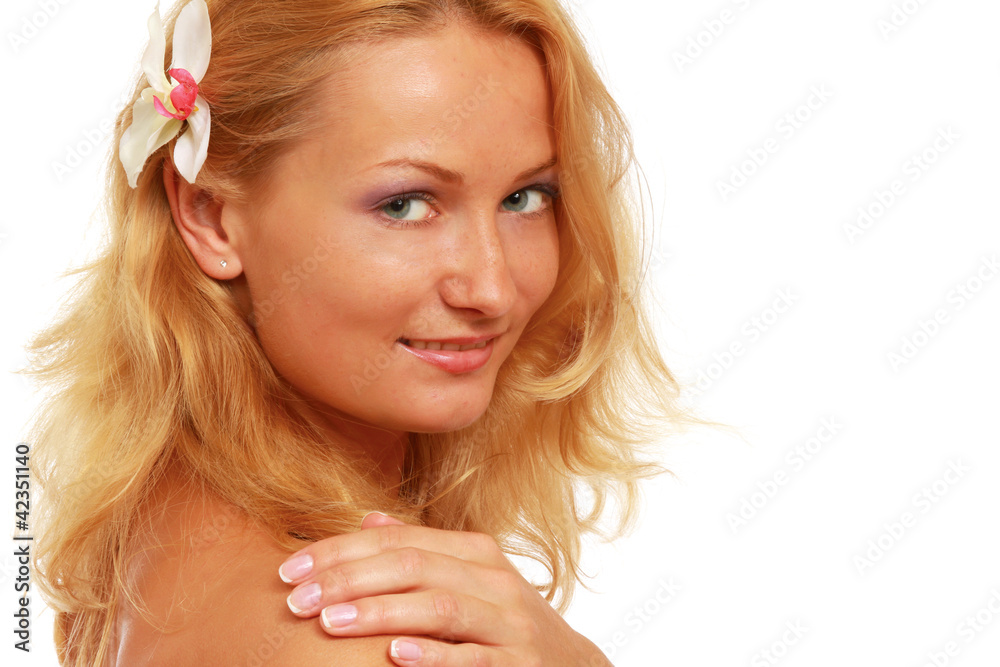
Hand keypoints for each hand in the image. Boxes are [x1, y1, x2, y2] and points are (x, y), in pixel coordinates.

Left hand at [277, 511, 612, 665]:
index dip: (339, 551)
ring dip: (379, 613)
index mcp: (474, 552)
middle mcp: (493, 579)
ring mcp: (508, 621)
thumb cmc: (502, 621)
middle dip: (347, 580)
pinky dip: (434, 656)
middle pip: (412, 566)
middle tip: (297, 599)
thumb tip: (368, 522)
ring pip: (439, 606)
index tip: (290, 570)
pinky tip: (396, 657)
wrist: (571, 666)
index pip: (397, 541)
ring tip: (329, 621)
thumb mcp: (468, 578)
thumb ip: (421, 550)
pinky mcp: (517, 664)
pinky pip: (472, 658)